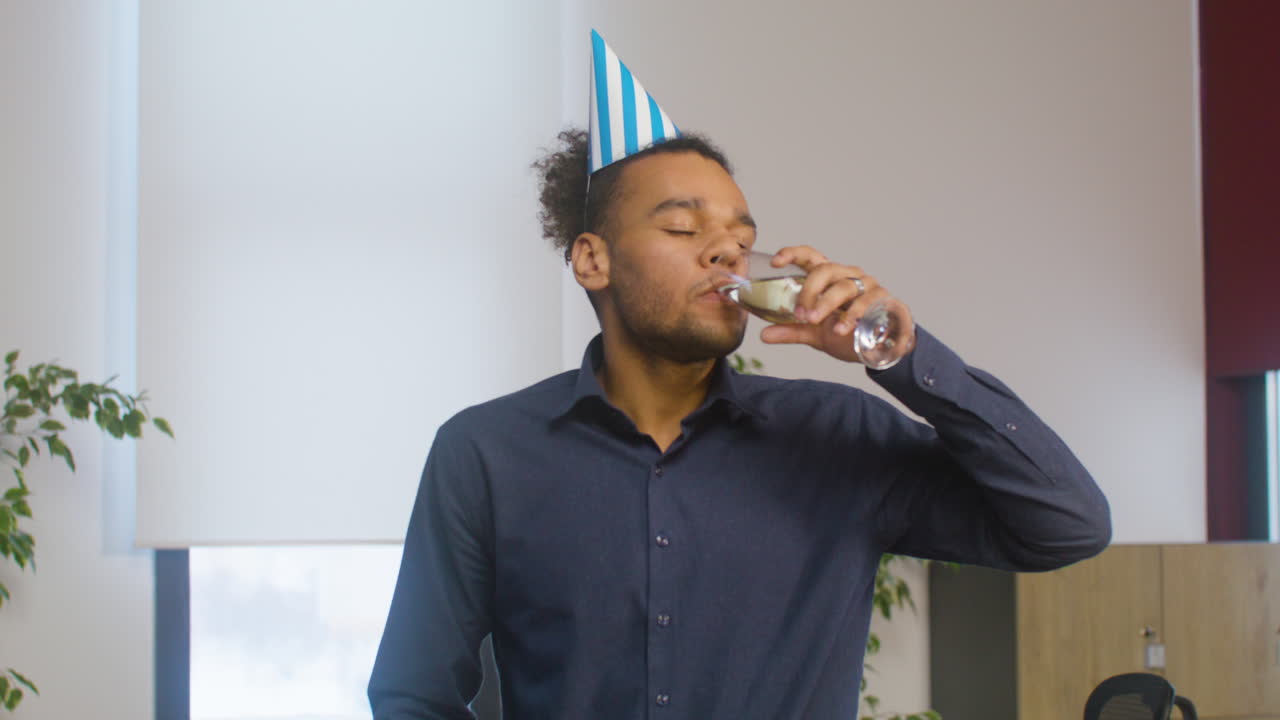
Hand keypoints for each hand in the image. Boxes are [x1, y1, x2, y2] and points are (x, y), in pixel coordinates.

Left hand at [758, 245, 915, 364]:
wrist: (883, 349)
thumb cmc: (848, 333)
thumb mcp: (816, 333)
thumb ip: (792, 331)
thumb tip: (763, 336)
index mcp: (829, 279)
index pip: (810, 257)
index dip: (793, 254)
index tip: (775, 262)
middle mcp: (848, 275)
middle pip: (826, 269)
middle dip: (810, 291)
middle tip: (801, 314)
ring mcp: (868, 285)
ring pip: (845, 286)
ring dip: (828, 305)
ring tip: (819, 324)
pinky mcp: (885, 299)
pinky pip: (868, 302)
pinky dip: (853, 316)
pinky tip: (843, 329)